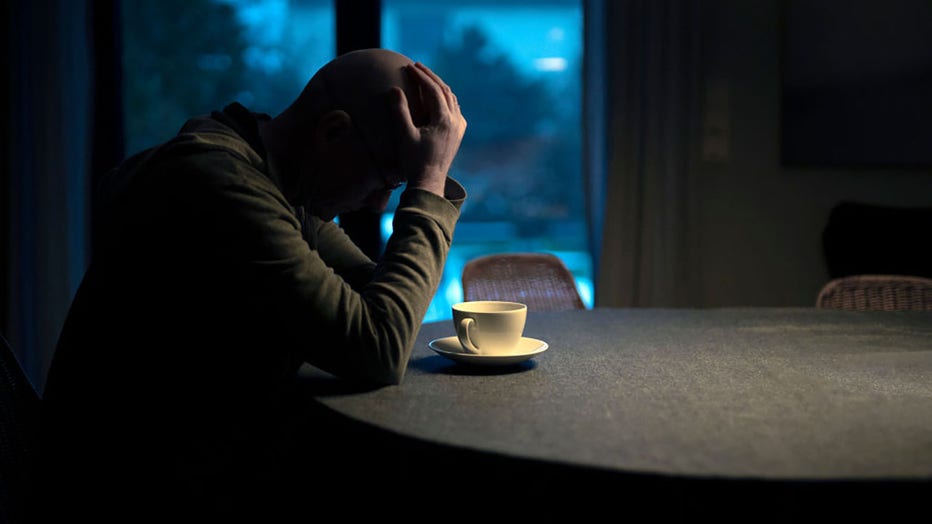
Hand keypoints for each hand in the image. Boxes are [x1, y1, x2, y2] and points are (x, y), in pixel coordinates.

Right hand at [390, 62, 466, 196]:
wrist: (429, 182)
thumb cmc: (414, 161)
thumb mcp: (404, 135)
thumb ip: (399, 111)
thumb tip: (394, 89)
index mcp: (443, 119)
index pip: (432, 89)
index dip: (420, 76)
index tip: (408, 66)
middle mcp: (455, 121)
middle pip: (444, 90)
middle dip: (430, 77)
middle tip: (416, 66)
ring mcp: (458, 128)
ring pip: (452, 99)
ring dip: (439, 86)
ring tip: (426, 78)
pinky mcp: (458, 135)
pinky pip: (455, 110)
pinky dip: (446, 99)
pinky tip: (440, 99)